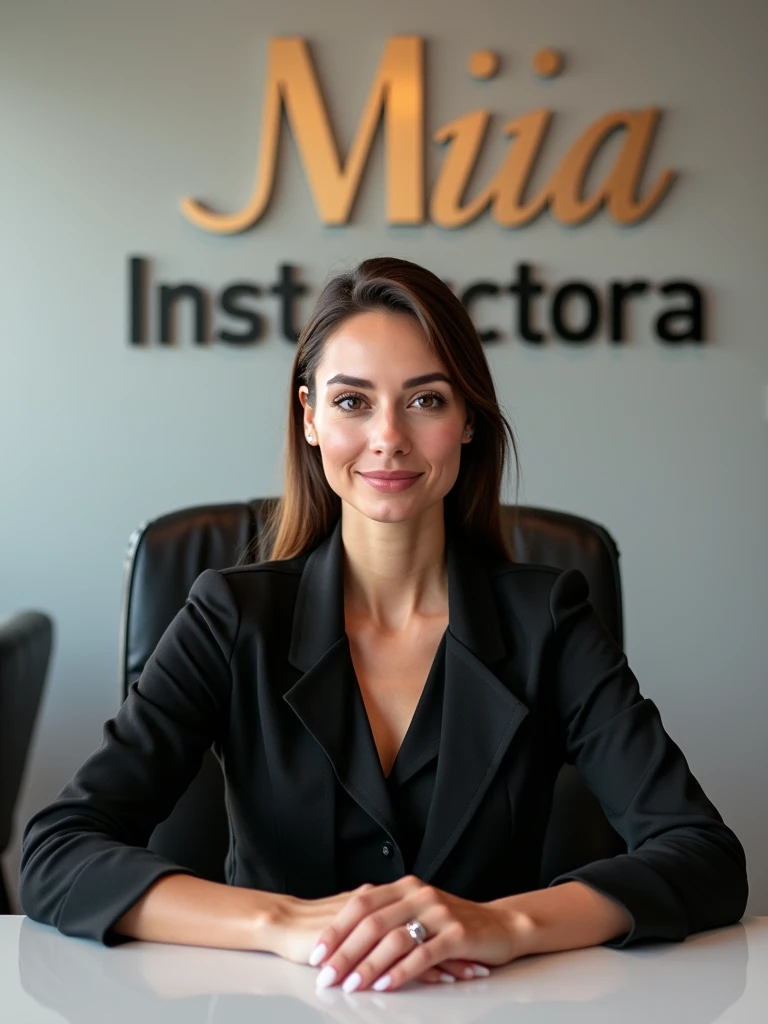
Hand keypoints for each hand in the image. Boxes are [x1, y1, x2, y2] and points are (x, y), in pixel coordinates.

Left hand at [305, 875, 529, 992]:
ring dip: (368, 965)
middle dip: (344, 952)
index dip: (336, 929)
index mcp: (405, 887)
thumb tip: (346, 940)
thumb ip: (388, 917)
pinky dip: (400, 972)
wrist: (501, 926)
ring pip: (394, 939)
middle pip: (372, 923)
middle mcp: (419, 894)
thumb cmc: (453, 923)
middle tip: (325, 976)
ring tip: (350, 985)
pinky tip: (385, 985)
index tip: (316, 953)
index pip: (361, 905)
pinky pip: (422, 955)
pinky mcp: (456, 934)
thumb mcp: (418, 911)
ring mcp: (438, 913)